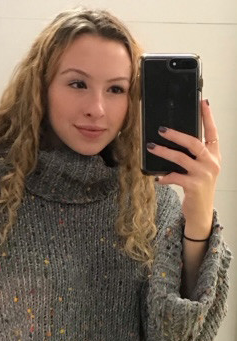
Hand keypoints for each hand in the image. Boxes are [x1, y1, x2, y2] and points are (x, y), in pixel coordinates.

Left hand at [147, 98, 220, 233]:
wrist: (201, 213)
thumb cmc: (198, 189)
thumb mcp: (200, 170)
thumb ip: (193, 156)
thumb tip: (173, 141)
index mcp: (214, 156)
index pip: (213, 132)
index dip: (208, 117)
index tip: (203, 102)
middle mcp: (211, 163)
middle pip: (194, 143)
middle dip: (177, 134)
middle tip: (162, 129)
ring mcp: (203, 174)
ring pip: (181, 158)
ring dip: (164, 152)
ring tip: (152, 147)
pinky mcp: (194, 186)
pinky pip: (175, 177)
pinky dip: (165, 176)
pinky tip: (158, 177)